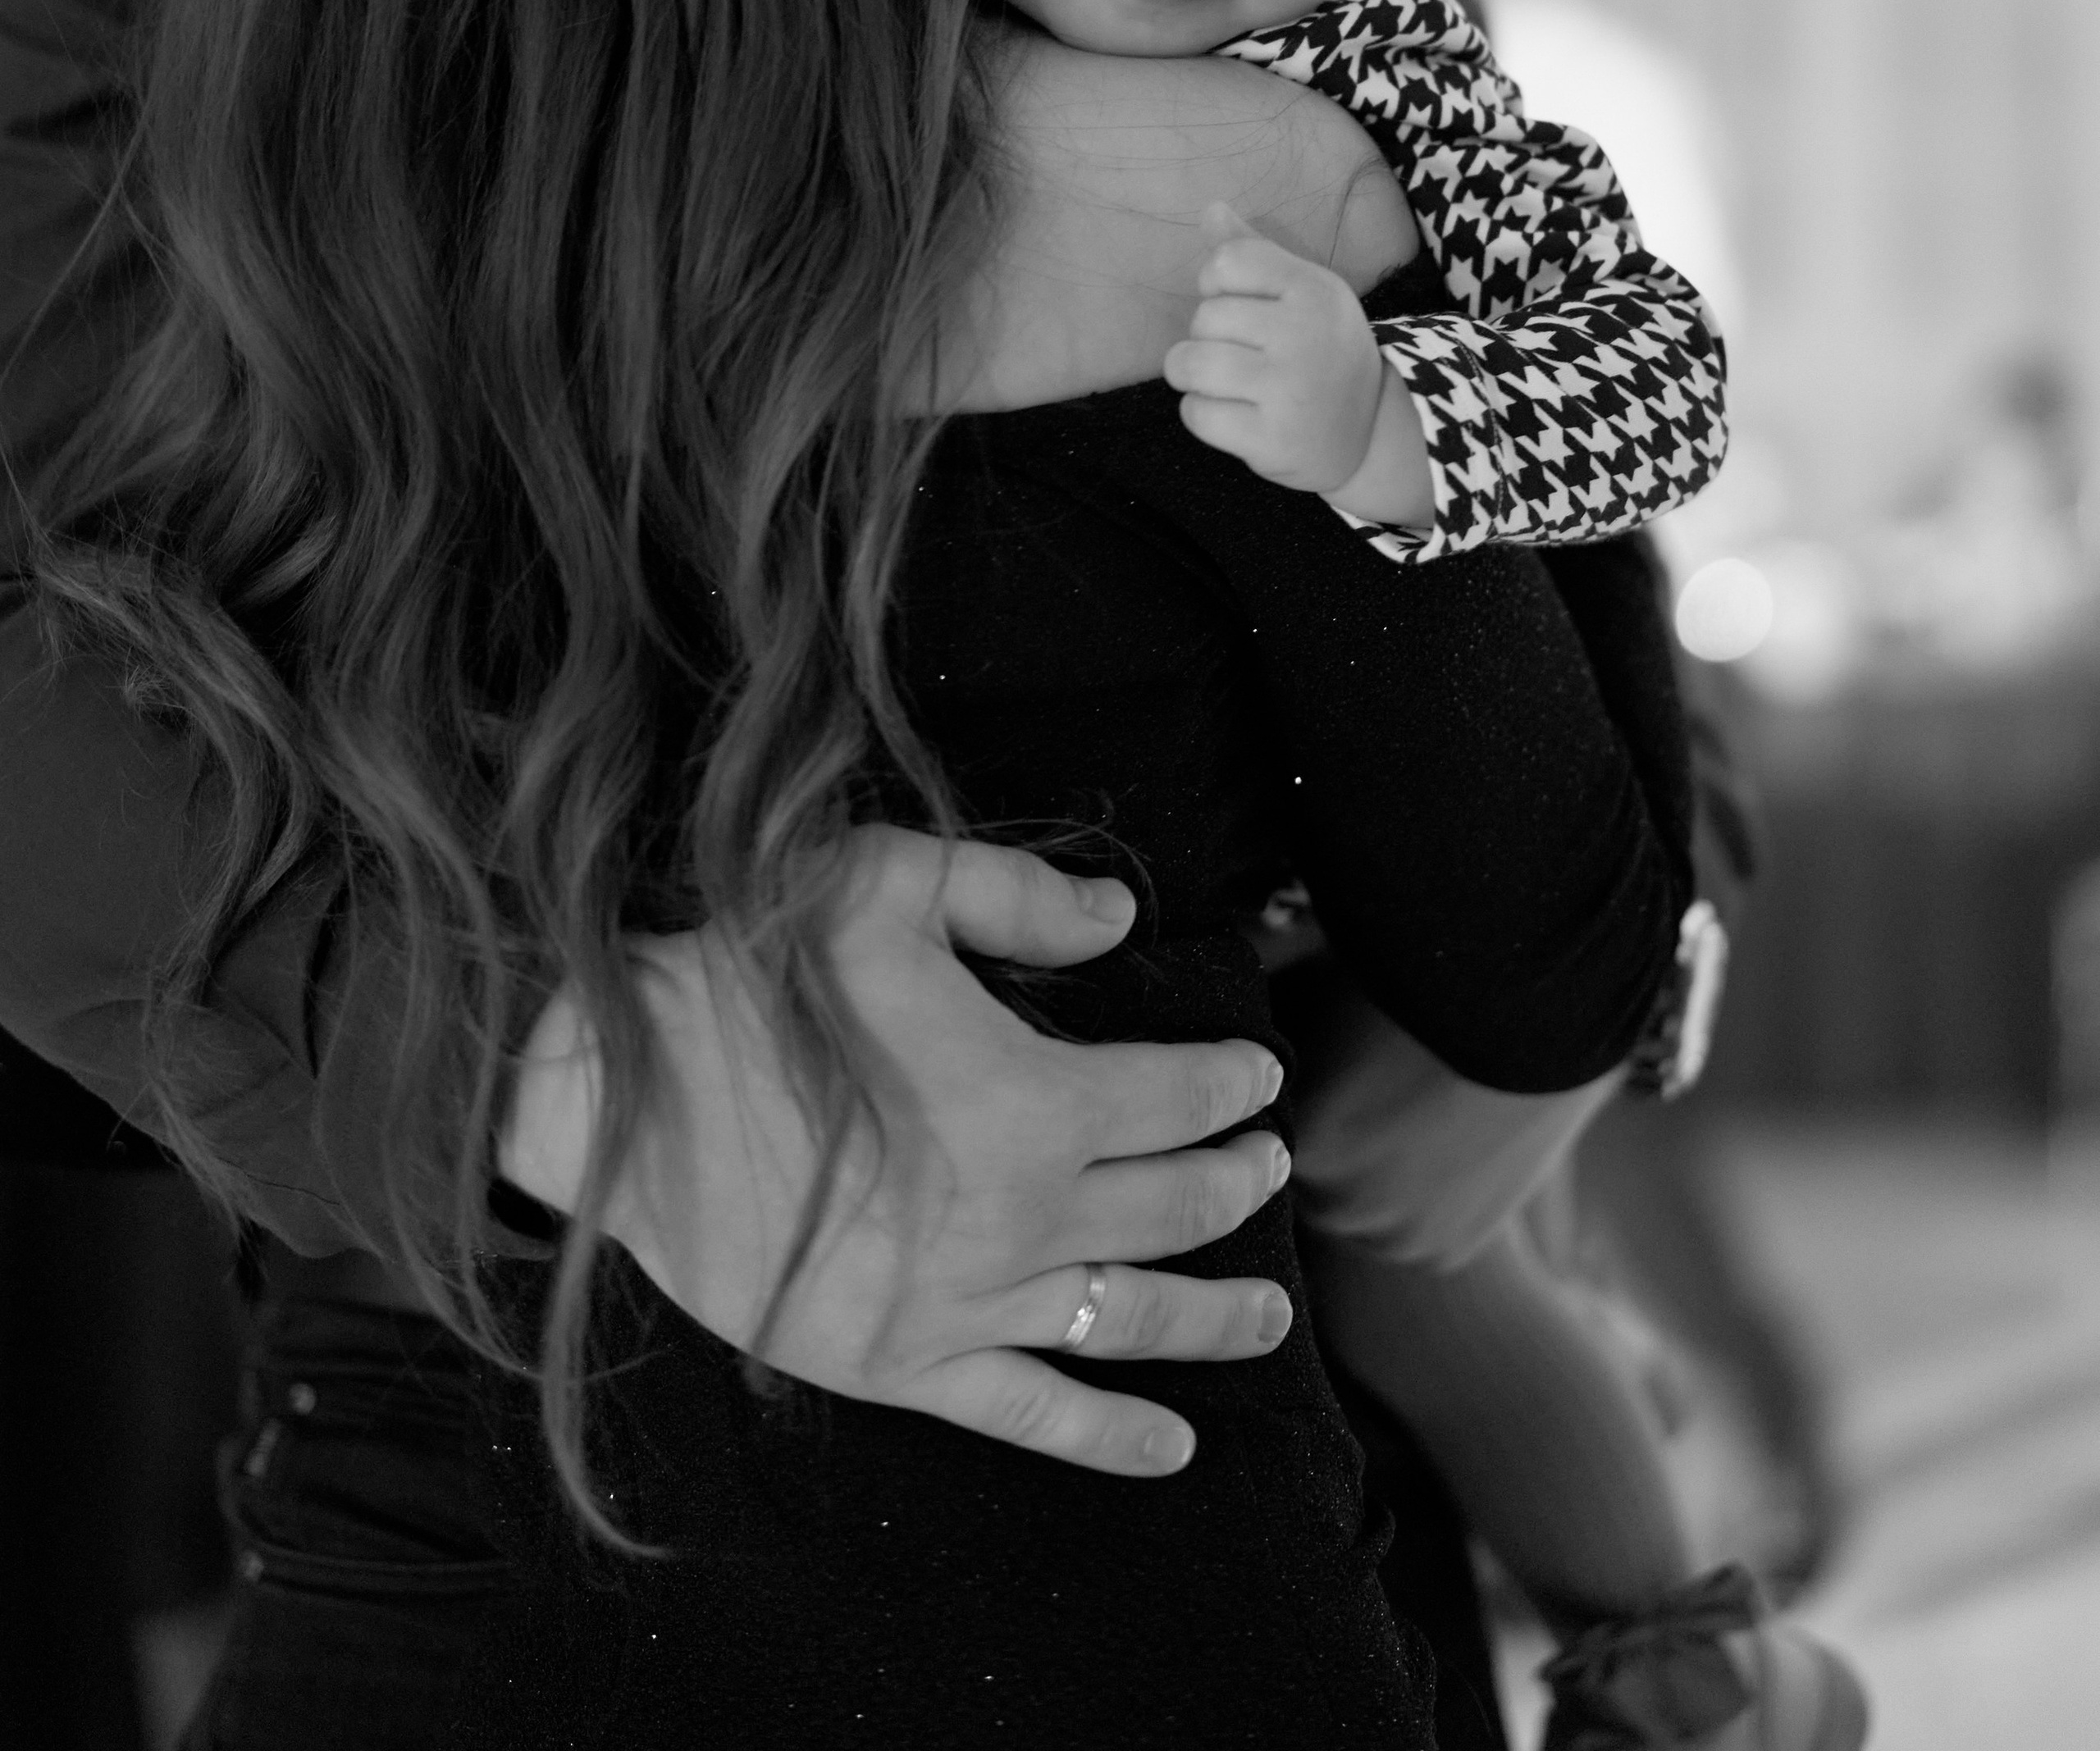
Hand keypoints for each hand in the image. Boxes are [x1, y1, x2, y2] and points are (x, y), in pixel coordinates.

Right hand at [500, 825, 1293, 1478]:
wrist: (617, 1099)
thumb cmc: (752, 975)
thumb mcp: (888, 885)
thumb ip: (1020, 897)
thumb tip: (1121, 919)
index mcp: (1034, 1098)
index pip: (1175, 1096)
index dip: (1229, 1083)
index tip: (1257, 1075)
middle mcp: (1020, 1215)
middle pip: (1173, 1207)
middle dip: (1236, 1183)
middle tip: (1268, 1166)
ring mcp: (963, 1302)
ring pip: (1127, 1317)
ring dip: (1215, 1314)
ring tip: (1272, 1314)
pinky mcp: (899, 1363)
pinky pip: (1030, 1413)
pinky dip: (1110, 1437)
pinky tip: (1172, 1444)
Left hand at [1163, 202, 1387, 492]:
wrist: (1369, 432)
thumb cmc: (1322, 351)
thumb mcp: (1303, 293)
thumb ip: (1253, 252)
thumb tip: (1209, 208)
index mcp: (1315, 290)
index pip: (1226, 262)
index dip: (1218, 284)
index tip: (1242, 306)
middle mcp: (1306, 336)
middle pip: (1204, 317)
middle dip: (1208, 336)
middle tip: (1245, 354)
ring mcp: (1289, 391)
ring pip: (1189, 365)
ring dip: (1193, 376)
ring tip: (1225, 382)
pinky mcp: (1271, 440)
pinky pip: (1196, 414)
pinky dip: (1204, 414)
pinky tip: (1236, 414)